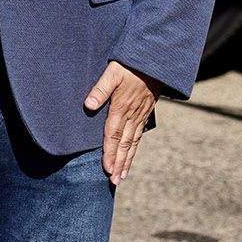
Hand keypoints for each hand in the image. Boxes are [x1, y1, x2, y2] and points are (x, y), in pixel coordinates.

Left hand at [84, 61, 162, 183]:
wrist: (154, 61)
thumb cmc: (130, 65)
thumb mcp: (112, 72)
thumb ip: (100, 89)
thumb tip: (87, 105)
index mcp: (121, 107)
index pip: (113, 134)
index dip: (109, 152)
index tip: (106, 168)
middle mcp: (132, 115)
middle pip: (124, 144)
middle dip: (118, 163)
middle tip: (113, 180)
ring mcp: (140, 115)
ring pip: (133, 142)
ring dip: (127, 160)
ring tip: (121, 176)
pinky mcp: (145, 113)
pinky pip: (139, 135)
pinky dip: (134, 148)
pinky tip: (131, 156)